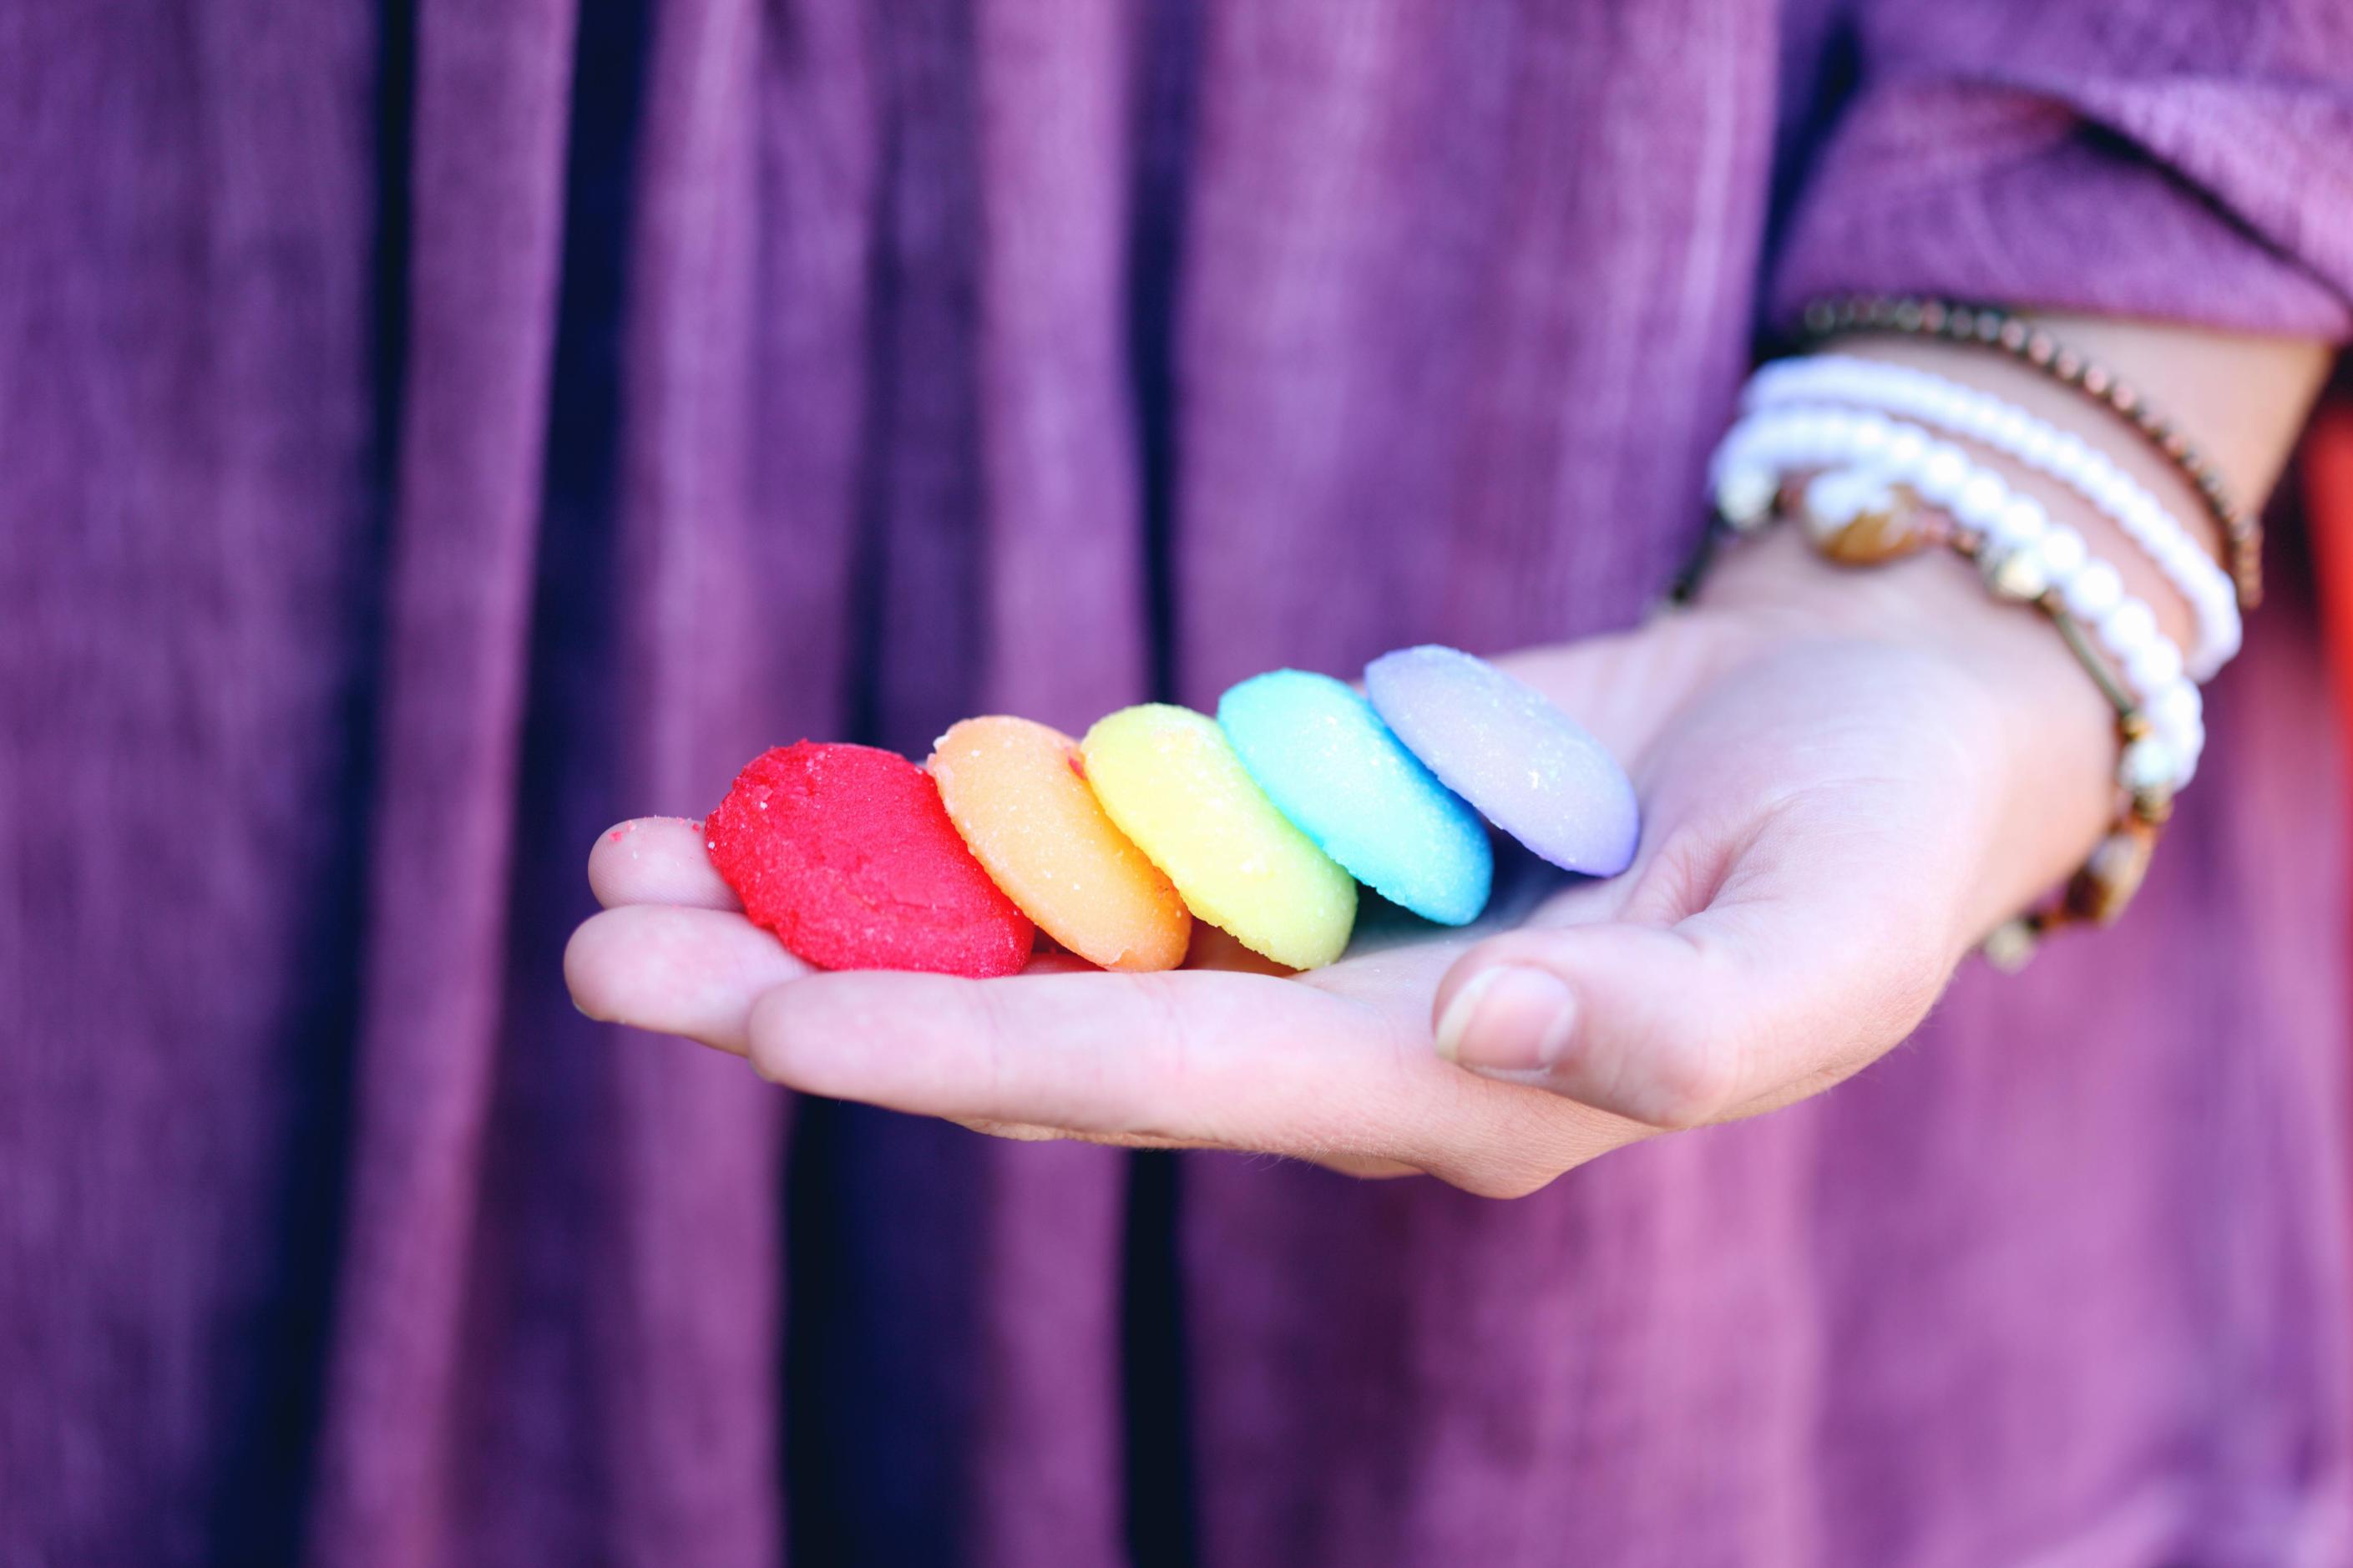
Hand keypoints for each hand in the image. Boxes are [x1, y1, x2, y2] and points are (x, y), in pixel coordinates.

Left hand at [564, 527, 2121, 1196]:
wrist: (1873, 730)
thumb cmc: (1882, 838)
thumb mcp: (1840, 939)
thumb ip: (1690, 1025)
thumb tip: (1488, 1028)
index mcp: (1449, 1081)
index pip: (1173, 1080)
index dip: (976, 1048)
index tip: (779, 1019)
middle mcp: (1336, 1032)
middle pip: (1040, 1027)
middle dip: (825, 992)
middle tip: (600, 951)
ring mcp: (1300, 931)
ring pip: (1029, 934)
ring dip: (837, 900)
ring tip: (627, 865)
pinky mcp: (1293, 833)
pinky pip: (1093, 834)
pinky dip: (951, 818)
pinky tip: (802, 801)